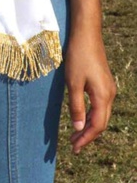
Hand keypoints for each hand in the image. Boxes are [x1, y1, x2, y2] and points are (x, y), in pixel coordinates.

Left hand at [65, 28, 115, 152]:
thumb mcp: (73, 83)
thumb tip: (78, 128)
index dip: (86, 139)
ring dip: (89, 126)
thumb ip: (76, 107)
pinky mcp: (104, 83)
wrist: (86, 34)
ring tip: (74, 135)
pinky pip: (100, 105)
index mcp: (103, 96)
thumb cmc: (78, 56)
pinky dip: (91, 115)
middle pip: (101, 122)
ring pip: (101, 114)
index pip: (97, 125)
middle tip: (73, 146)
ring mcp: (108, 88)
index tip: (74, 148)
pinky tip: (81, 117)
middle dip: (88, 136)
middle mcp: (110, 94)